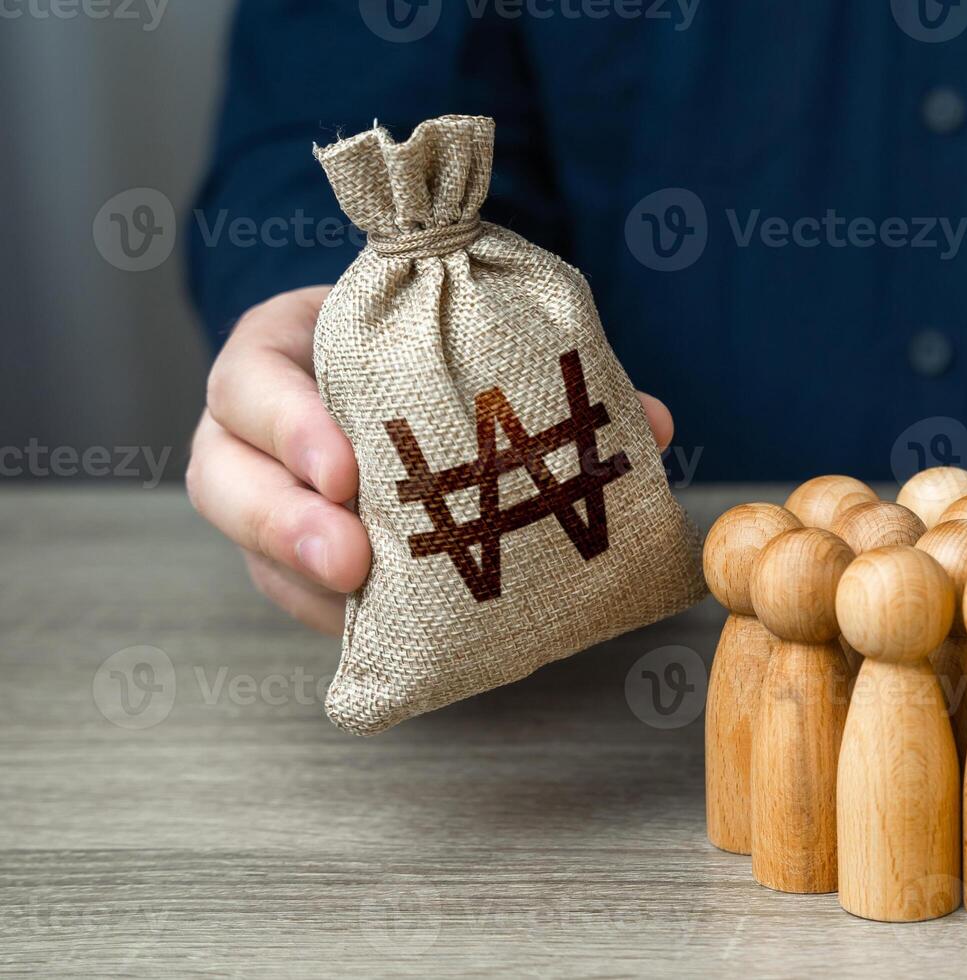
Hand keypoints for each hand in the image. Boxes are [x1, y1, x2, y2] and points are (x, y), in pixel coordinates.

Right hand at [187, 286, 674, 634]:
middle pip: (225, 478)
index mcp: (282, 354)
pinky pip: (296, 598)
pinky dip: (342, 618)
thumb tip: (650, 423)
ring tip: (367, 607)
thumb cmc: (417, 350)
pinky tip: (393, 636)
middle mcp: (253, 432)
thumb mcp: (455, 339)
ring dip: (307, 583)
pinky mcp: (288, 558)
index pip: (254, 379)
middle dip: (286, 522)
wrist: (381, 383)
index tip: (347, 469)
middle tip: (354, 560)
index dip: (290, 425)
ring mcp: (263, 500)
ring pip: (250, 550)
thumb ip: (537, 375)